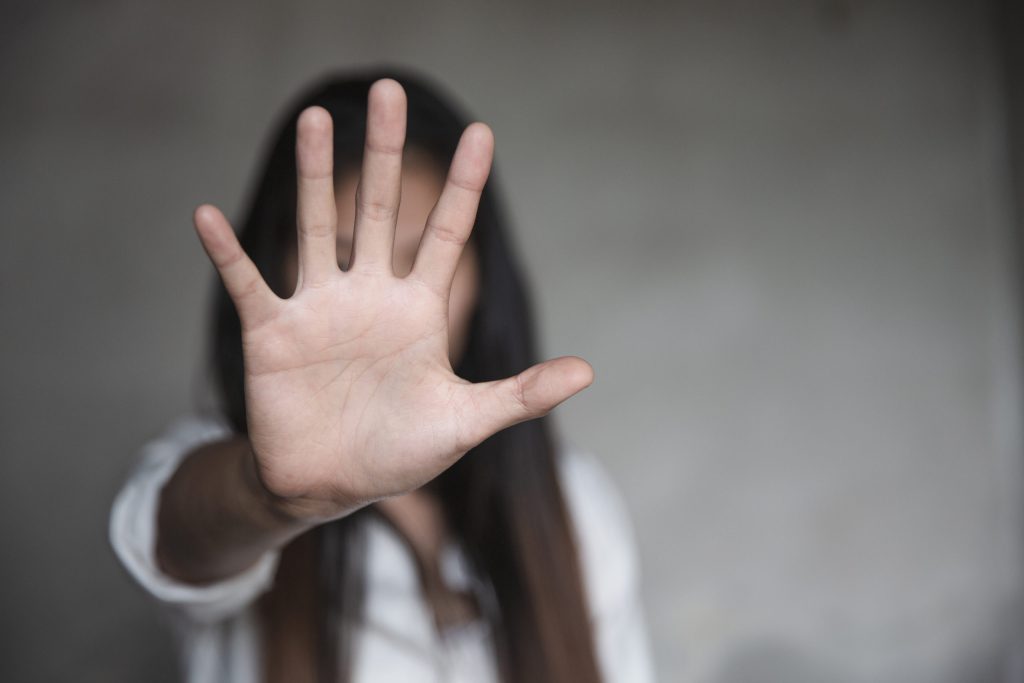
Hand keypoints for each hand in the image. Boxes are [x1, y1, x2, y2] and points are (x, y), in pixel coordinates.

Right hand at [192, 79, 592, 521]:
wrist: (331, 485)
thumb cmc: (399, 450)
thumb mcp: (465, 421)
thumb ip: (520, 394)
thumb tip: (589, 369)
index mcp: (418, 310)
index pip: (448, 235)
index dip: (464, 187)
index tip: (484, 134)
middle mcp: (369, 295)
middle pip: (381, 210)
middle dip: (387, 154)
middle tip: (389, 94)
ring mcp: (319, 308)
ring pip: (317, 228)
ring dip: (314, 176)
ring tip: (316, 118)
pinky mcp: (272, 332)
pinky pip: (247, 283)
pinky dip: (227, 252)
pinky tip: (207, 215)